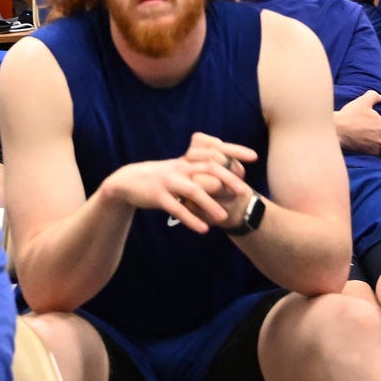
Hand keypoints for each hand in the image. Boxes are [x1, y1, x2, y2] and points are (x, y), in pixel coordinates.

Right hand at [100, 133, 254, 233]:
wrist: (127, 182)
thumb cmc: (160, 178)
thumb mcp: (180, 168)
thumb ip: (200, 167)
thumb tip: (228, 166)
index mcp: (187, 161)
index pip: (213, 151)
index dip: (233, 151)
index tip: (253, 157)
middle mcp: (179, 167)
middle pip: (207, 167)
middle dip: (228, 178)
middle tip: (244, 191)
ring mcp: (167, 181)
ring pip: (192, 189)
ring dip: (210, 203)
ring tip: (224, 217)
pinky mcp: (156, 195)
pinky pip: (175, 207)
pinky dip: (190, 218)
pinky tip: (203, 229)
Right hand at [335, 90, 380, 159]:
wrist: (336, 129)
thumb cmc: (349, 116)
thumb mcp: (362, 102)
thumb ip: (373, 97)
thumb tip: (379, 97)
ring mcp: (375, 148)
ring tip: (380, 152)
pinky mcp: (367, 155)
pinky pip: (377, 159)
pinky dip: (375, 157)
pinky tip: (369, 152)